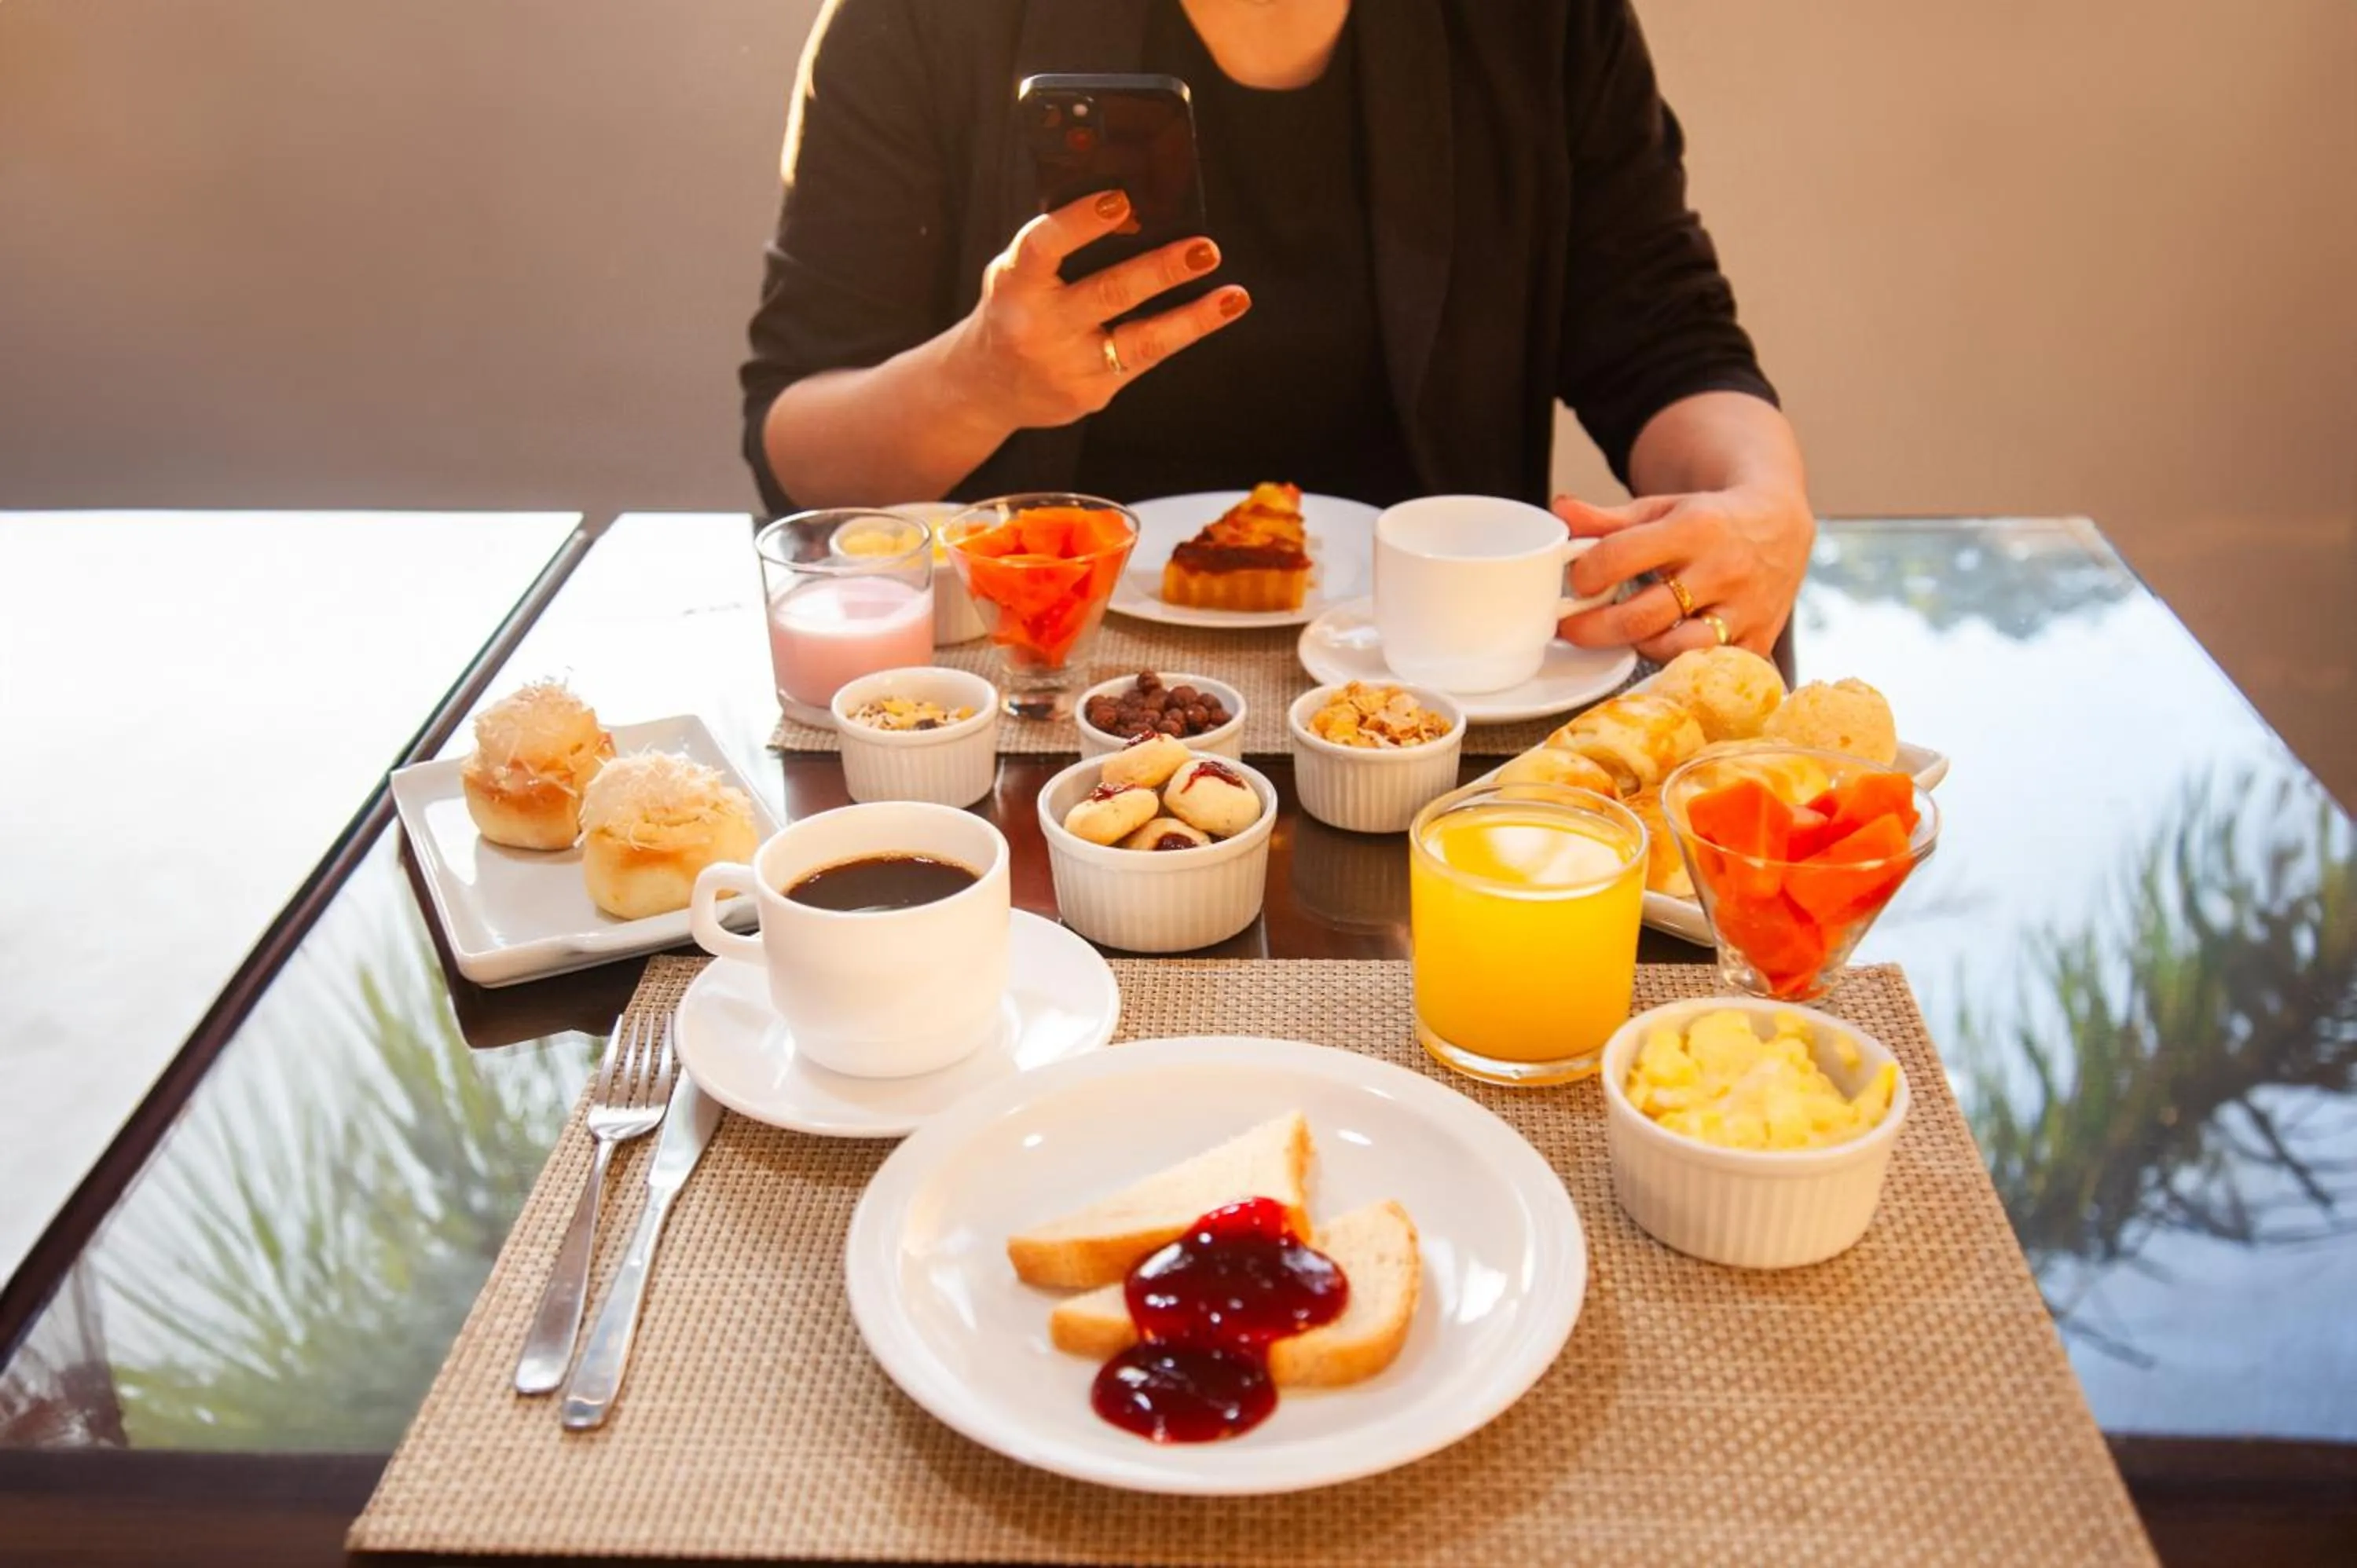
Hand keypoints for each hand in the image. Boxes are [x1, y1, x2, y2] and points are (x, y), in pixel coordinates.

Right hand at [946, 190, 1250, 430]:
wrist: (986, 386)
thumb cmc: (1013, 310)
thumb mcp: (1017, 272)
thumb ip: (1057, 248)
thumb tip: (1130, 211)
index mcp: (1014, 284)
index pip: (1044, 246)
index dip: (1081, 223)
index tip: (1120, 201)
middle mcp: (1037, 327)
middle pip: (1108, 293)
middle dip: (1162, 270)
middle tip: (1206, 249)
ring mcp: (1066, 365)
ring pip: (1139, 340)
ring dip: (1192, 317)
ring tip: (1232, 295)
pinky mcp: (1090, 394)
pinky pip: (1144, 360)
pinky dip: (1184, 333)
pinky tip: (1215, 313)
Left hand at [1551, 484, 1814, 660]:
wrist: (1779, 526)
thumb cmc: (1709, 520)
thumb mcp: (1660, 510)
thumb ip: (1607, 518)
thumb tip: (1561, 508)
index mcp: (1693, 529)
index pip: (1620, 556)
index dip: (1587, 574)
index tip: (1577, 582)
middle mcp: (1721, 570)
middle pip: (1643, 616)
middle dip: (1595, 628)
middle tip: (1572, 628)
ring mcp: (1743, 609)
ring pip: (1678, 648)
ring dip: (1641, 647)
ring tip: (1626, 635)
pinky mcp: (1759, 638)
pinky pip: (1713, 669)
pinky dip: (1684, 667)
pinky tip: (1665, 651)